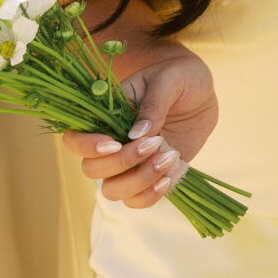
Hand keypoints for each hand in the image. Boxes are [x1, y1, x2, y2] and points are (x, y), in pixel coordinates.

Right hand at [62, 45, 218, 208]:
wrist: (202, 94)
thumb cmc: (180, 78)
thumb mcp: (169, 80)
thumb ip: (153, 105)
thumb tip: (136, 134)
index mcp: (106, 116)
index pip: (75, 139)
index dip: (87, 147)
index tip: (116, 142)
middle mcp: (111, 144)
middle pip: (92, 170)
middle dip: (123, 162)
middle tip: (157, 141)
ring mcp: (128, 164)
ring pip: (113, 191)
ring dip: (140, 181)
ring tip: (172, 156)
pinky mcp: (148, 176)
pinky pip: (139, 200)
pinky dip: (155, 193)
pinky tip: (177, 169)